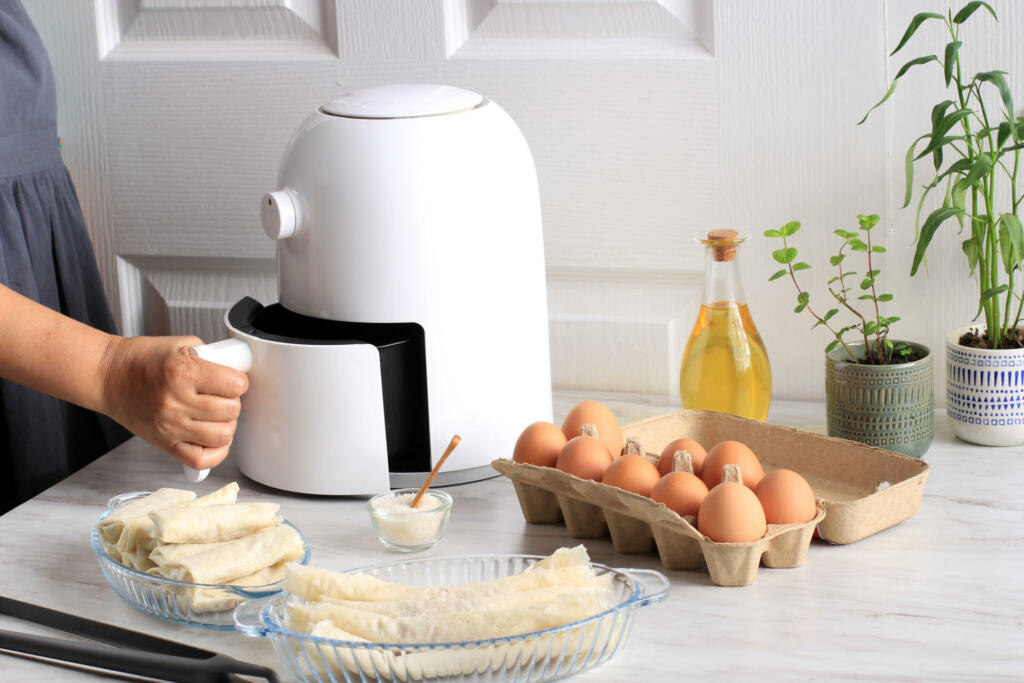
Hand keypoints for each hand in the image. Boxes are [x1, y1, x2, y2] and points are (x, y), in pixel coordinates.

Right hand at [99, 336, 248, 468]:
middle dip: (233, 402)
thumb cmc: (141, 360)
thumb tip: (236, 368)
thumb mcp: (181, 345)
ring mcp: (170, 426)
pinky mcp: (164, 443)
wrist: (108, 376)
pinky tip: (213, 439)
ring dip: (227, 425)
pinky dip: (215, 453)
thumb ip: (211, 356)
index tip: (234, 380)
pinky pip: (200, 460)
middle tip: (224, 397)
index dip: (239, 382)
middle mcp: (176, 401)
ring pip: (221, 436)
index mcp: (182, 372)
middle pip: (231, 411)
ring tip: (218, 416)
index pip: (234, 385)